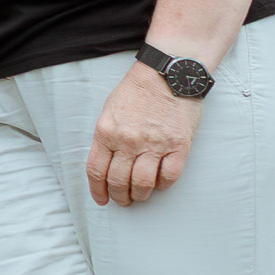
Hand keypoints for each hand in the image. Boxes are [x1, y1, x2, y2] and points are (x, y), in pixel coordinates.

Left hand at [88, 66, 201, 205]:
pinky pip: (169, 176)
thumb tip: (105, 163)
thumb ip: (106, 137)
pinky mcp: (178, 146)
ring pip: (142, 184)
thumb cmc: (137, 91)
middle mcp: (128, 141)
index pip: (96, 170)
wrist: (167, 73)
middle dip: (119, 196)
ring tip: (140, 196)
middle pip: (118, 181)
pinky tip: (160, 183)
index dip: (97, 190)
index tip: (102, 199)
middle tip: (123, 200)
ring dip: (140, 195)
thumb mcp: (110, 110)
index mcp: (106, 131)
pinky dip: (163, 185)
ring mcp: (154, 144)